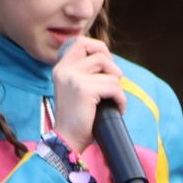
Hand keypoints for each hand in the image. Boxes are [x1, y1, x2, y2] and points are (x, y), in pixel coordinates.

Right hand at [52, 36, 125, 151]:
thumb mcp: (76, 89)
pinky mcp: (84, 89)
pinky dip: (121, 100)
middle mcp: (65, 70)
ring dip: (118, 88)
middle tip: (114, 85)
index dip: (98, 48)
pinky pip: (114, 88)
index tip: (106, 65)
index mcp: (61, 68)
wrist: (67, 140)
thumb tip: (110, 62)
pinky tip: (117, 109)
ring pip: (111, 73)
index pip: (81, 42)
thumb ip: (86, 73)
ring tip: (114, 101)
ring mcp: (73, 78)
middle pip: (100, 55)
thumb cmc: (77, 117)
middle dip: (113, 69)